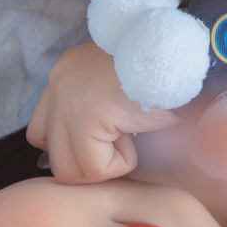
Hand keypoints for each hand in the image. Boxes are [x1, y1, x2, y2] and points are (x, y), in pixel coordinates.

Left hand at [26, 42, 179, 182]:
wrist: (186, 55)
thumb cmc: (165, 75)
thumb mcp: (118, 90)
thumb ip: (93, 117)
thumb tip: (77, 164)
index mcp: (66, 71)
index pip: (40, 131)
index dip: (73, 148)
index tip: (108, 138)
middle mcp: (58, 81)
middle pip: (51, 155)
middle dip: (89, 161)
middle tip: (124, 137)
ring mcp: (67, 99)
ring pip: (68, 170)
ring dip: (105, 164)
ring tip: (131, 136)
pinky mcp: (86, 117)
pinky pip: (96, 169)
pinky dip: (122, 163)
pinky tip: (138, 135)